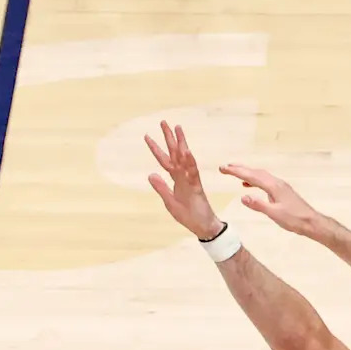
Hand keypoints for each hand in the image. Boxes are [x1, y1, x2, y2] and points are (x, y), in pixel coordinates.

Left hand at [144, 124, 224, 238]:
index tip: (147, 135)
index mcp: (176, 179)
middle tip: (164, 122)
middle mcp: (183, 176)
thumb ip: (161, 188)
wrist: (203, 226)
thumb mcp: (169, 202)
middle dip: (169, 138)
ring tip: (178, 128)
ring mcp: (191, 180)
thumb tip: (150, 174)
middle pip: (175, 154)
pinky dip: (190, 162)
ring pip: (185, 158)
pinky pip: (193, 173)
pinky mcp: (197, 187)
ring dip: (181, 143)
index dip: (156, 148)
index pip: (164, 160)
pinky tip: (187, 151)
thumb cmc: (188, 215)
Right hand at [218, 161, 322, 237]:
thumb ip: (258, 205)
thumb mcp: (274, 214)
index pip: (252, 176)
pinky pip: (265, 181)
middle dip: (239, 168)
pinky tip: (248, 185)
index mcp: (274, 187)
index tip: (223, 168)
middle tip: (225, 167)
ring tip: (234, 172)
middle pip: (255, 172)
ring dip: (246, 172)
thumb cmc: (294, 219)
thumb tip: (242, 196)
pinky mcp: (281, 191)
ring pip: (260, 175)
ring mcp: (280, 186)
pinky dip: (254, 180)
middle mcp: (277, 183)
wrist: (311, 222)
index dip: (236, 171)